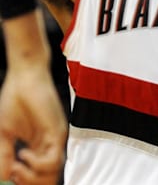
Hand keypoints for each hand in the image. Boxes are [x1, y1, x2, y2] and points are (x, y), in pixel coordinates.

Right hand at [0, 65, 66, 184]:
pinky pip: (53, 158)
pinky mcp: (57, 132)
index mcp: (38, 146)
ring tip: (17, 166)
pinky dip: (37, 163)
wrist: (25, 77)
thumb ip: (5, 155)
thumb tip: (3, 177)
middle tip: (13, 174)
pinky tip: (23, 153)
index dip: (25, 181)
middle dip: (29, 183)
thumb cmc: (15, 100)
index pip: (39, 174)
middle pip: (48, 178)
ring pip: (52, 172)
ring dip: (31, 177)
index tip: (10, 174)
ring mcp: (55, 139)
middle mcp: (49, 145)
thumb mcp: (5, 133)